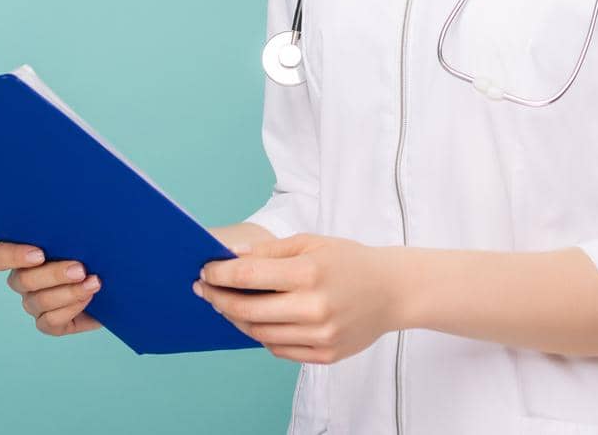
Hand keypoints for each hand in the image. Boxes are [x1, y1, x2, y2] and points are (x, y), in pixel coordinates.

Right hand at [0, 241, 102, 337]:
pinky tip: (89, 297)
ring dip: (69, 292)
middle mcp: (23, 281)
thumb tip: (77, 223)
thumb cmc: (93, 254)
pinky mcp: (48, 324)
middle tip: (80, 269)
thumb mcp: (82, 238)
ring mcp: (33, 304)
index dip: (12, 256)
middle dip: (54, 274)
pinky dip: (72, 308)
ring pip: (39, 301)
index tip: (39, 254)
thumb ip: (69, 233)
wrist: (110, 284)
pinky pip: (50, 321)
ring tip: (93, 282)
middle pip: (23, 280)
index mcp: (22, 255)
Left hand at [195, 233, 402, 363]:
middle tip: (205, 290)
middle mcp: (314, 307)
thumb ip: (270, 251)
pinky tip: (258, 321)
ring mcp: (320, 335)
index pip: (248, 276)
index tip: (204, 271)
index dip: (219, 274)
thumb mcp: (312, 243)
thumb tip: (230, 256)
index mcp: (309, 272)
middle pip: (247, 310)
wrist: (392, 291)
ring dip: (236, 320)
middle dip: (219, 299)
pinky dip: (262, 335)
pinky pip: (279, 349)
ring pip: (259, 334)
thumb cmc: (350, 261)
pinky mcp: (325, 354)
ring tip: (228, 305)